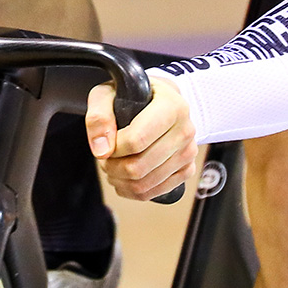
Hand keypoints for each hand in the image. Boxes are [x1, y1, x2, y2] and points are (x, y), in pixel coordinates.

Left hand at [85, 76, 196, 201]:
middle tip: (105, 156)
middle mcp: (185, 131)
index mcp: (172, 108)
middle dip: (112, 167)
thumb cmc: (134, 97)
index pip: (136, 141)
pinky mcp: (186, 170)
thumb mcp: (108, 94)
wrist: (160, 101)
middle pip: (138, 167)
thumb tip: (102, 150)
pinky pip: (153, 193)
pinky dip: (132, 190)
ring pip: (144, 184)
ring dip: (119, 180)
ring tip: (114, 164)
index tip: (105, 142)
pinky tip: (125, 176)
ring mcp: (188, 153)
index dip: (112, 149)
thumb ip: (99, 117)